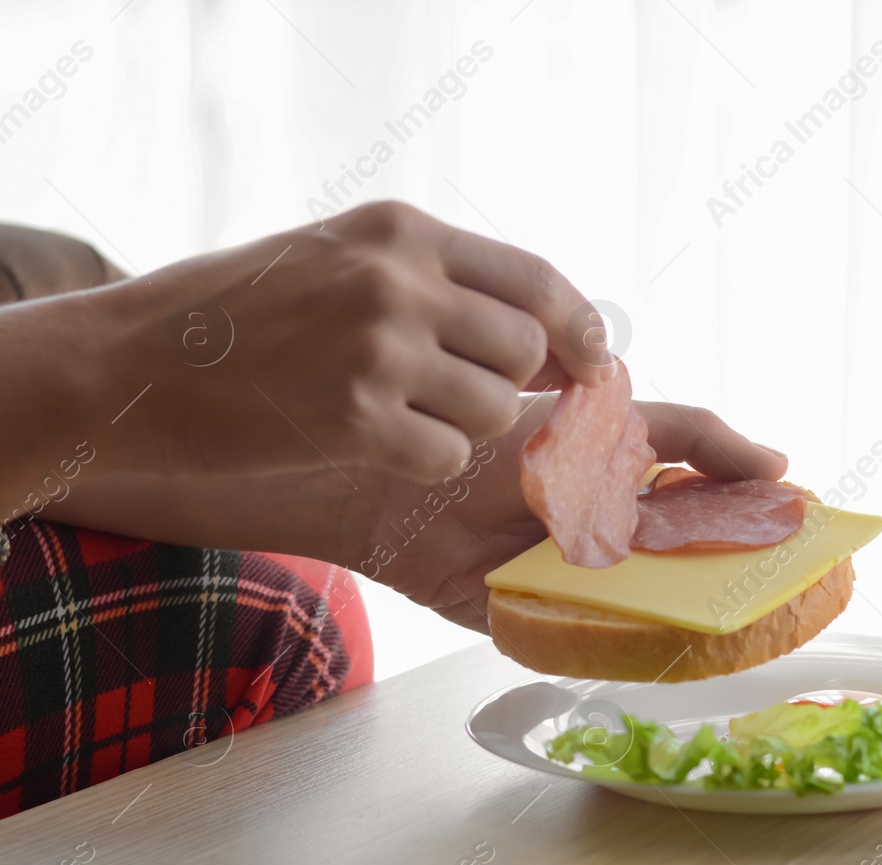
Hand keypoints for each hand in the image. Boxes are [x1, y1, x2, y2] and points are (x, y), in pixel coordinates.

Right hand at [97, 200, 615, 483]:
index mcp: (402, 231)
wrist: (133, 361)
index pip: (537, 278)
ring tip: (402, 417)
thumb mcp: (340, 255)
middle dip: (515, 386)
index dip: (580, 328)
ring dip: (465, 428)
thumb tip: (546, 327)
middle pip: (526, 349)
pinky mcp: (354, 420)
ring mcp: (377, 350)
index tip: (594, 363)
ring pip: (495, 409)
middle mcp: (399, 281)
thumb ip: (434, 278)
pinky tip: (377, 447)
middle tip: (469, 400)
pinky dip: (426, 463)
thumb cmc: (241, 313)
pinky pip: (448, 458)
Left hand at [348, 397, 788, 629]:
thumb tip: (777, 463)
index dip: (761, 526)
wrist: (400, 486)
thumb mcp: (611, 423)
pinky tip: (672, 653)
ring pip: (656, 616)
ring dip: (695, 624)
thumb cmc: (505, 443)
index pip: (715, 512)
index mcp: (636, 493)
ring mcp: (584, 591)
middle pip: (693, 570)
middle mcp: (618, 545)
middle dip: (739, 582)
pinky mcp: (544, 629)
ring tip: (744, 627)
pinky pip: (600, 651)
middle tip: (789, 590)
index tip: (812, 536)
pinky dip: (633, 655)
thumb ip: (691, 436)